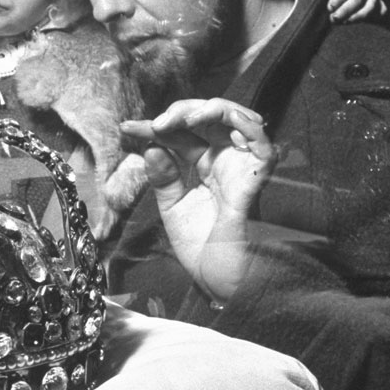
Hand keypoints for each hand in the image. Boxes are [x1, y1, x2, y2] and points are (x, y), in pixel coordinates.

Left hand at [121, 99, 277, 302]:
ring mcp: (240, 166)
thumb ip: (163, 177)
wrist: (216, 278)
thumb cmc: (200, 246)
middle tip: (155, 124)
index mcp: (203, 164)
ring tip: (181, 120)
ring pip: (235, 118)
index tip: (126, 128)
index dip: (154, 127)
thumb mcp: (172, 206)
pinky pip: (262, 144)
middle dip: (179, 113)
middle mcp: (223, 159)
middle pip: (207, 117)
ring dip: (209, 110)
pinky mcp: (256, 179)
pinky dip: (245, 126)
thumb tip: (151, 147)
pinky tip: (222, 120)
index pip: (180, 133)